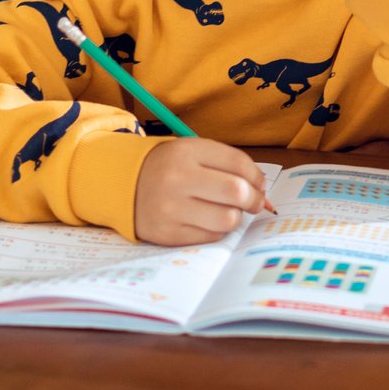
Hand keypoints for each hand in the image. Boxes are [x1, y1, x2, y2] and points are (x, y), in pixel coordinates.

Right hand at [134, 138, 269, 245]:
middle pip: (236, 191)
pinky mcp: (168, 234)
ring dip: (235, 216)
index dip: (257, 177)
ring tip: (227, 211)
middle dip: (254, 199)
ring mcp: (171, 209)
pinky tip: (208, 220)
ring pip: (227, 219)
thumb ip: (229, 166)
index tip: (259, 185)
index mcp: (187, 152)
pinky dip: (217, 230)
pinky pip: (211, 237)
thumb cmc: (170, 168)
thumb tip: (263, 192)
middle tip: (254, 202)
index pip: (238, 163)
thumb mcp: (193, 153)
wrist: (125, 186)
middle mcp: (177, 179)